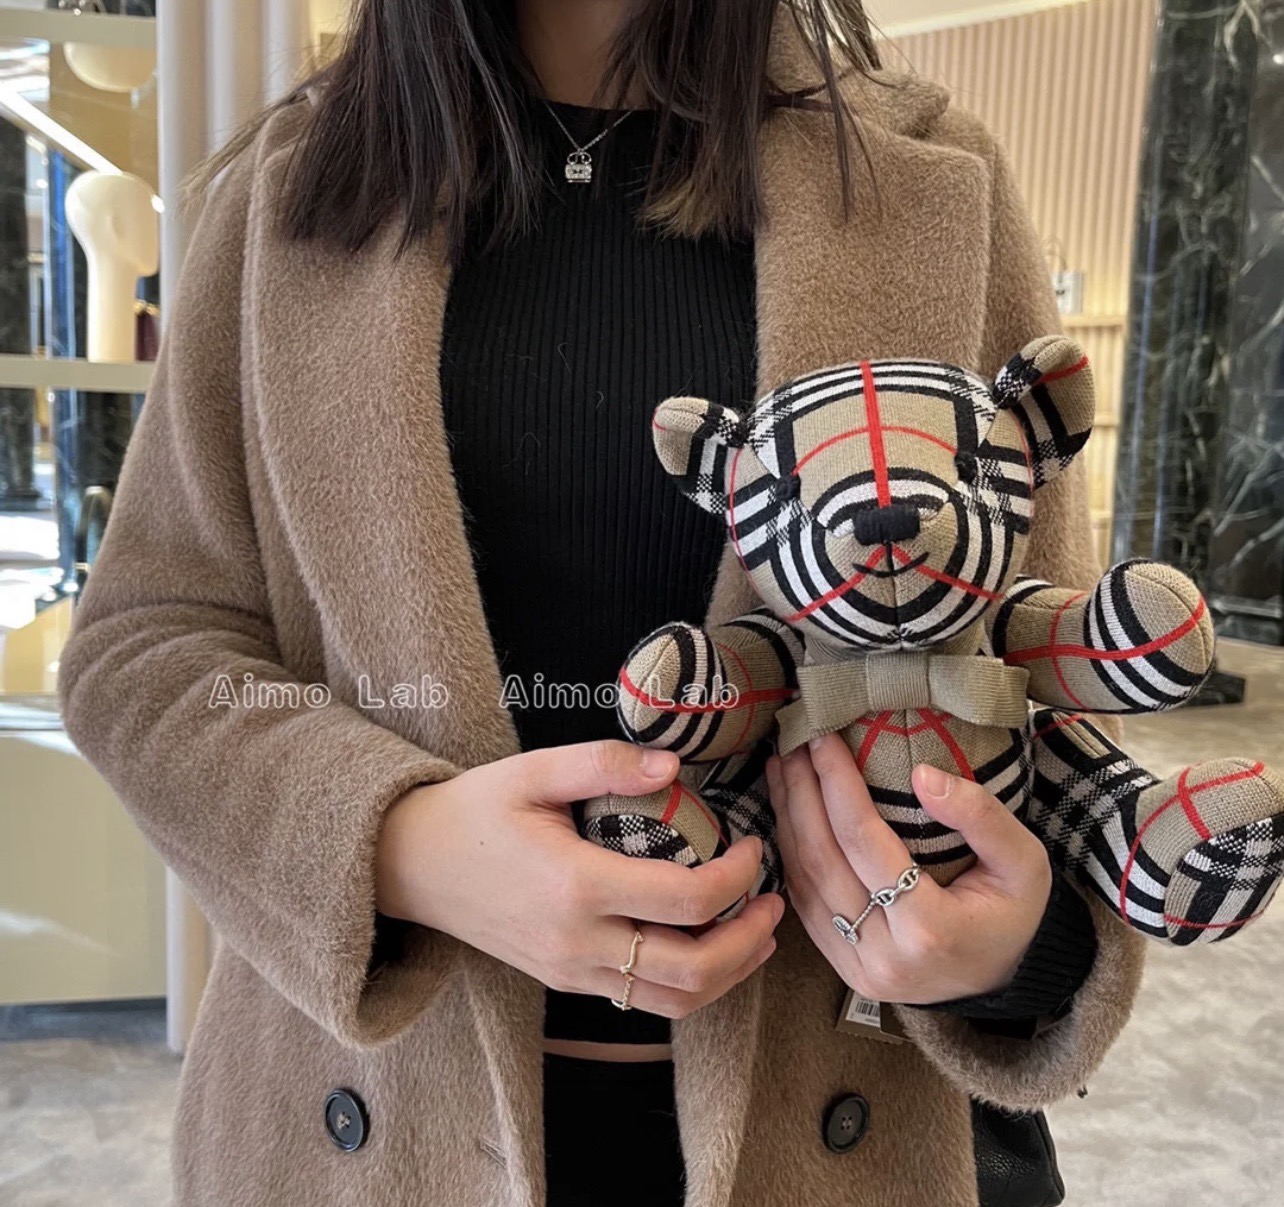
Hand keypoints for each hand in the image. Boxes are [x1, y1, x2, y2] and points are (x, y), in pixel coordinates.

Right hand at [375, 740, 784, 1018]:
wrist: (411, 864)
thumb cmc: (473, 811)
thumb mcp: (532, 770)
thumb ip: (604, 763)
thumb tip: (674, 767)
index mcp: (575, 885)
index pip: (685, 900)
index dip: (737, 878)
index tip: (752, 847)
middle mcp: (577, 942)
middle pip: (691, 971)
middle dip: (747, 943)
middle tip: (773, 903)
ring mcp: (570, 971)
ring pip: (670, 1002)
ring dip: (727, 976)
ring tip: (755, 936)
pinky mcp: (564, 982)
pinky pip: (639, 1001)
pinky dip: (687, 985)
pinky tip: (705, 950)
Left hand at [766, 734, 1051, 1004]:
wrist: (1001, 977)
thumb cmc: (1013, 911)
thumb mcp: (1024, 860)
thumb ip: (981, 815)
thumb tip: (921, 774)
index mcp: (930, 927)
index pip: (863, 839)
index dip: (836, 784)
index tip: (823, 740)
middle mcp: (885, 954)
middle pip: (823, 858)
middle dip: (801, 794)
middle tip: (793, 744)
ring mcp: (857, 966)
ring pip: (804, 880)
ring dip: (786, 817)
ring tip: (782, 768)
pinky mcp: (842, 967)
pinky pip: (804, 902)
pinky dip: (791, 852)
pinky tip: (787, 812)